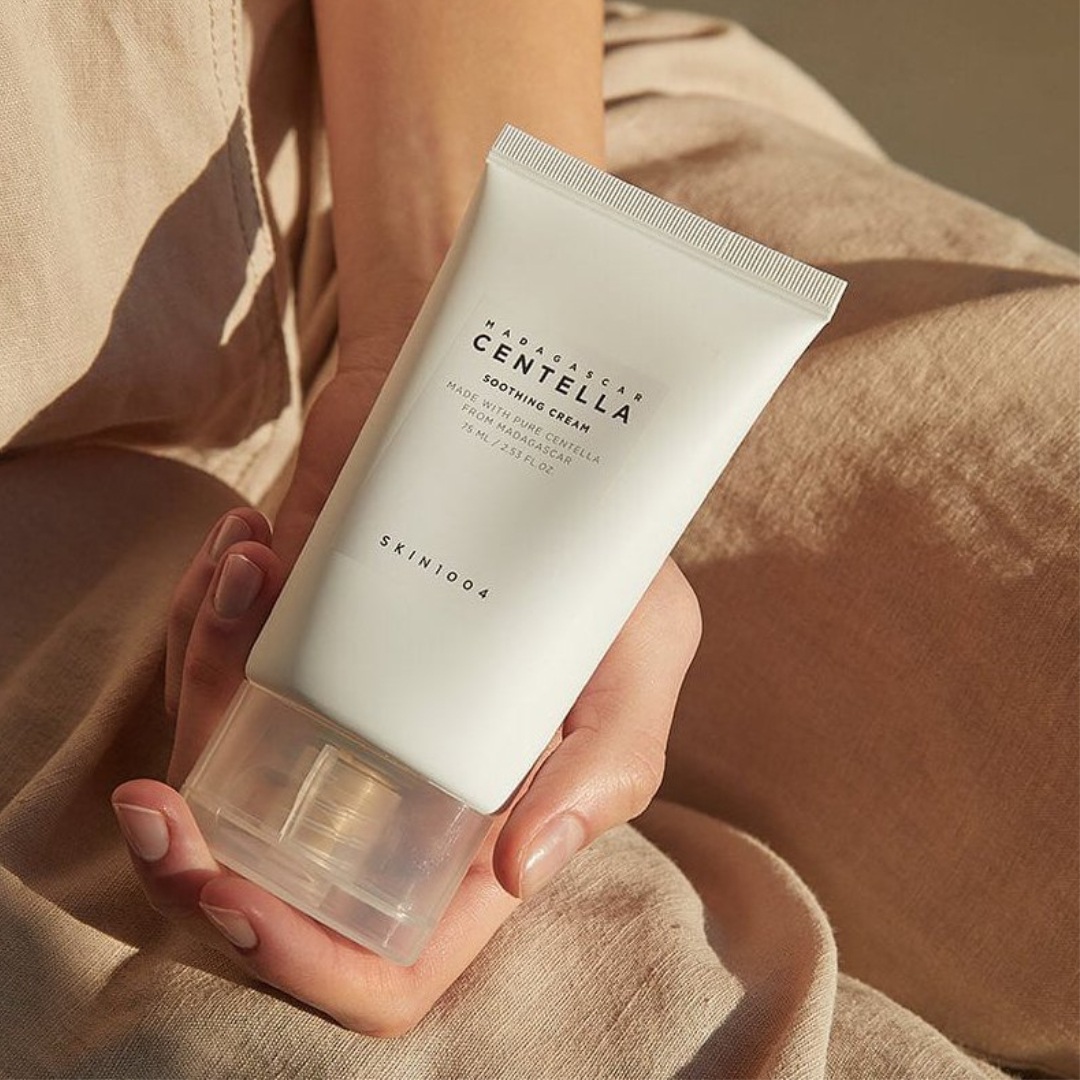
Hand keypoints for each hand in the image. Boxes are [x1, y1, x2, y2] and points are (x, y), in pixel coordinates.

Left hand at [112, 412, 699, 1033]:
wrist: (548, 454)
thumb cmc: (610, 571)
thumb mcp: (642, 655)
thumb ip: (607, 766)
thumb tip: (519, 871)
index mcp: (471, 834)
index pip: (384, 962)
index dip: (300, 961)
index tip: (233, 895)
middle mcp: (391, 792)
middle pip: (260, 879)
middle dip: (183, 859)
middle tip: (151, 801)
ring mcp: (336, 717)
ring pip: (215, 759)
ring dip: (193, 679)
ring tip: (239, 571)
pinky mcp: (302, 644)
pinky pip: (213, 662)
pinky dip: (204, 613)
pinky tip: (240, 547)